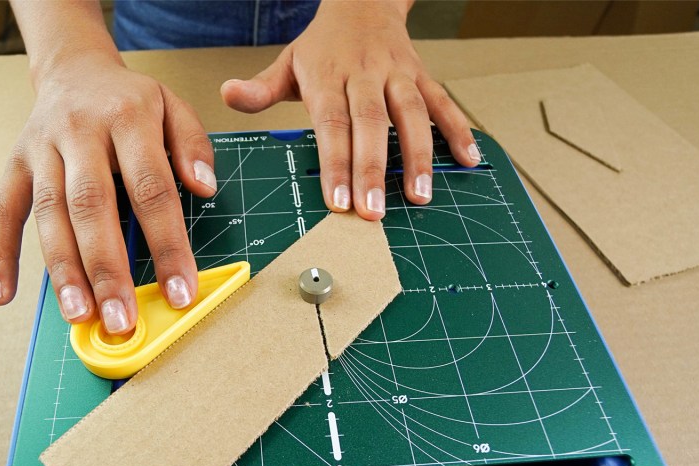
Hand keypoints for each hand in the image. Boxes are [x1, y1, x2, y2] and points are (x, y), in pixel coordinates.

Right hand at [0, 52, 216, 333]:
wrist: (74, 70)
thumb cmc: (129, 101)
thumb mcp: (173, 107)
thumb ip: (193, 146)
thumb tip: (204, 189)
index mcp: (127, 117)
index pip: (151, 189)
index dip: (167, 244)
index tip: (180, 291)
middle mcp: (79, 132)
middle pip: (92, 206)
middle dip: (107, 268)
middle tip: (121, 318)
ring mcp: (41, 149)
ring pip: (49, 214)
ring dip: (63, 270)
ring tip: (79, 315)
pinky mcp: (14, 164)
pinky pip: (2, 210)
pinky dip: (0, 254)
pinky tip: (5, 295)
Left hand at [220, 0, 477, 217]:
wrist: (363, 0)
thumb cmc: (323, 46)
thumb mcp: (288, 63)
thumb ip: (261, 89)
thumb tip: (228, 95)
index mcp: (328, 76)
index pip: (331, 124)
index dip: (335, 163)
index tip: (337, 202)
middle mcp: (365, 75)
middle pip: (371, 125)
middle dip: (372, 170)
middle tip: (373, 212)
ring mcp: (398, 75)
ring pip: (411, 114)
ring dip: (418, 156)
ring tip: (420, 196)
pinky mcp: (423, 76)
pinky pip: (443, 103)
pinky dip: (458, 130)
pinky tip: (470, 160)